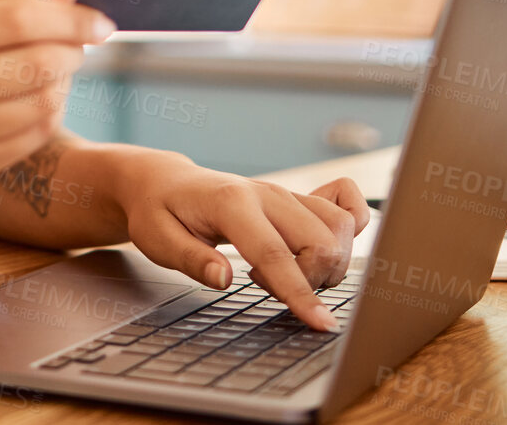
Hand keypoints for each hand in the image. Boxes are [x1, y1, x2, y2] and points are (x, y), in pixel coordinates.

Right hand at [0, 0, 114, 191]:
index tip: (101, 20)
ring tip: (59, 70)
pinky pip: (31, 139)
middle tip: (80, 45)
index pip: (13, 21)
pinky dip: (50, 114)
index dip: (68, 20)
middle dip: (71, 51)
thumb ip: (6, 11)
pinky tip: (42, 99)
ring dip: (64, 84)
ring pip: (39, 107)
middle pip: (32, 66)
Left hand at [116, 155, 371, 331]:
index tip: (322, 325)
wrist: (167, 182)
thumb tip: (223, 279)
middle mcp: (268, 193)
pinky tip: (315, 246)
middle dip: (308, 280)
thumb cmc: (160, 211)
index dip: (299, 292)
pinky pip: (347, 205)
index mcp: (232, 202)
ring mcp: (287, 193)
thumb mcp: (157, 239)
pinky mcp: (299, 198)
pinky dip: (350, 227)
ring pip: (340, 228)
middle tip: (260, 283)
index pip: (274, 254)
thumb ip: (191, 259)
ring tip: (278, 269)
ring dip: (325, 263)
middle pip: (320, 243)